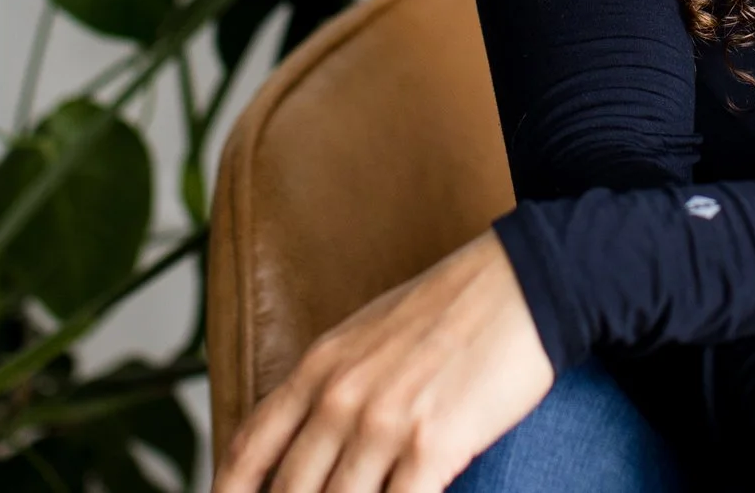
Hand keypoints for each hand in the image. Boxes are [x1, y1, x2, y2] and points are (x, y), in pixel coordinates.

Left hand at [213, 230, 553, 492]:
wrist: (524, 282)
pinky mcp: (431, 444)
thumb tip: (308, 428)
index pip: (250, 447)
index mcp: (319, 366)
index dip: (230, 492)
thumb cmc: (454, 308)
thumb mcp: (369, 332)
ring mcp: (382, 423)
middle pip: (290, 492)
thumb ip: (332, 382)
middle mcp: (339, 397)